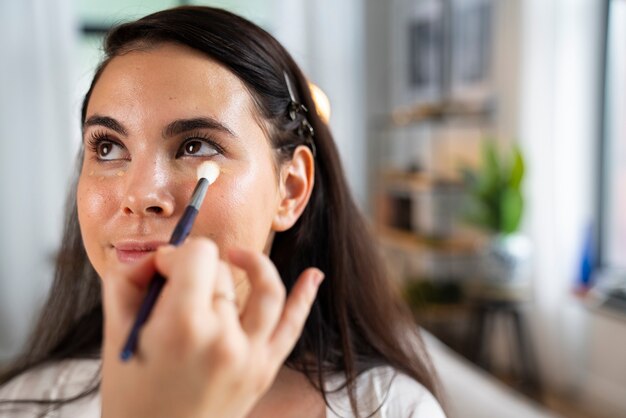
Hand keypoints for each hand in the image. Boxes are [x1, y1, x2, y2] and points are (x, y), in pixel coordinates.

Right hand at [100, 237, 323, 417]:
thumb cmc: (130, 395)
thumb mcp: (116, 332)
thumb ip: (129, 280)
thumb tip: (157, 256)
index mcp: (184, 327)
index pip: (199, 256)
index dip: (176, 255)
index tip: (161, 272)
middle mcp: (224, 338)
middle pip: (223, 273)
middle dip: (195, 270)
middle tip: (172, 287)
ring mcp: (251, 355)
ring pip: (265, 288)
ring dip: (254, 264)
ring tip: (237, 256)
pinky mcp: (265, 369)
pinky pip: (292, 327)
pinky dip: (304, 298)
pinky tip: (313, 275)